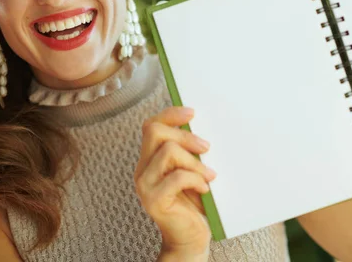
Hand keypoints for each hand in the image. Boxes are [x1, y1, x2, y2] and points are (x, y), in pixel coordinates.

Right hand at [134, 106, 215, 259]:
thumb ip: (191, 152)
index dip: (171, 114)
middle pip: (156, 132)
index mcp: (150, 159)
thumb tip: (205, 127)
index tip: (193, 113)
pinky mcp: (154, 200)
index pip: (151, 125)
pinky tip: (204, 189)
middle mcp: (142, 169)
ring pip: (168, 151)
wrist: (190, 237)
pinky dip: (196, 179)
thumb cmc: (195, 203)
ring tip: (209, 175)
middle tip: (207, 147)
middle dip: (186, 135)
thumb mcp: (193, 171)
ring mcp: (145, 185)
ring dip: (195, 162)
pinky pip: (177, 177)